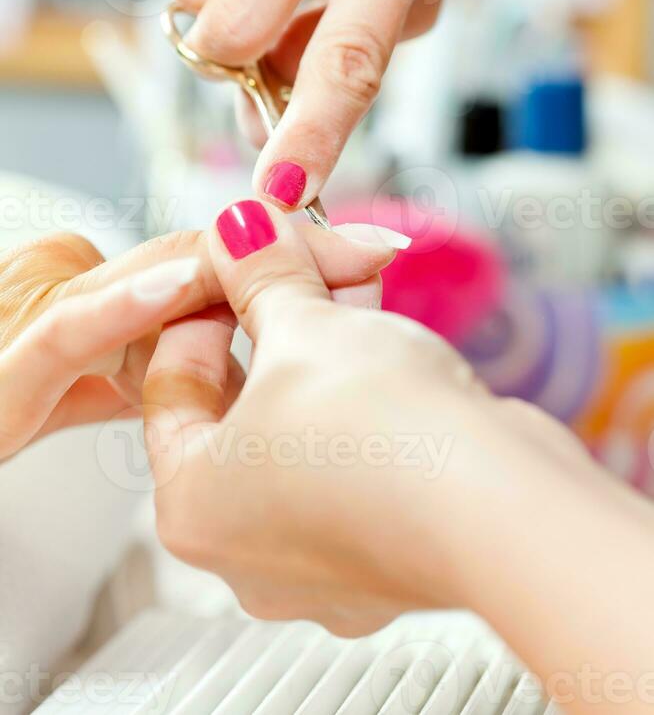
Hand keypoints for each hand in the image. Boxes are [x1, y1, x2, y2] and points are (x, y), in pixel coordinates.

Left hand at [144, 202, 653, 714]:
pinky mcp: (380, 548)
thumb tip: (238, 229)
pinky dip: (358, 395)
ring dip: (320, 347)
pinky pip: (348, 454)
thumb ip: (262, 274)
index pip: (171, 383)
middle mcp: (245, 549)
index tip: (236, 261)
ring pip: (299, 425)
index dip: (204, 303)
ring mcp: (318, 557)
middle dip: (272, 318)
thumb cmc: (384, 435)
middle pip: (240, 403)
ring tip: (349, 278)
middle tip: (294, 261)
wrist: (506, 511)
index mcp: (193, 506)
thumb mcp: (306, 327)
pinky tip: (385, 333)